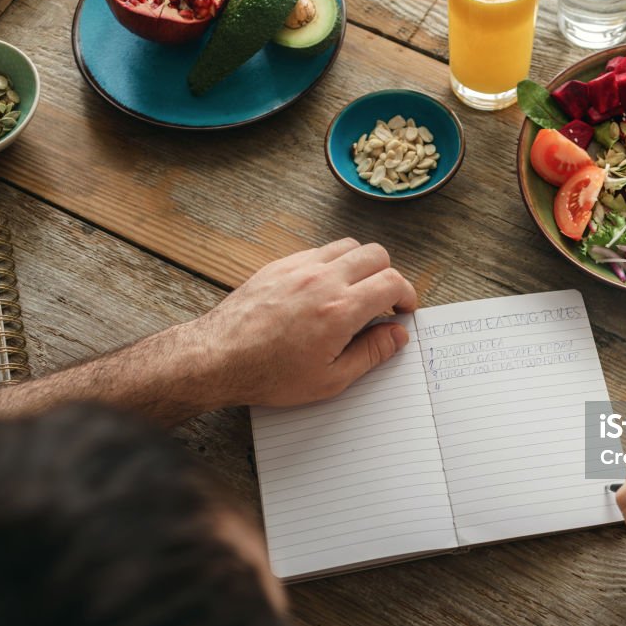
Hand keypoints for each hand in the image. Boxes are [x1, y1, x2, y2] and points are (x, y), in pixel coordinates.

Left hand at [187, 239, 416, 407]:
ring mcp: (299, 267)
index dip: (407, 295)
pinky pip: (319, 251)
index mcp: (340, 310)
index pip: (392, 282)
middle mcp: (323, 280)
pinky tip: (326, 289)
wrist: (218, 359)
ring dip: (362, 265)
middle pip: (376, 255)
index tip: (404, 309)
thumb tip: (397, 335)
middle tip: (385, 301)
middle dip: (389, 276)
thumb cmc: (270, 374)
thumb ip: (371, 353)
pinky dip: (332, 263)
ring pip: (348, 246)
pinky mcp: (280, 265)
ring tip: (357, 291)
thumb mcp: (330, 380)